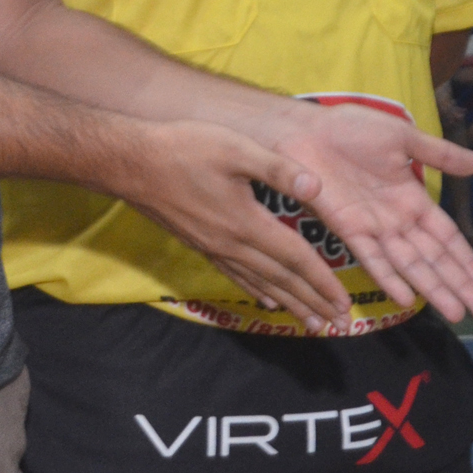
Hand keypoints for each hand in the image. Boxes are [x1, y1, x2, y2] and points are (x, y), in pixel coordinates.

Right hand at [110, 119, 352, 331]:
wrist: (127, 162)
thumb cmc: (181, 149)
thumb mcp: (233, 148)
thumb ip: (277, 168)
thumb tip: (318, 188)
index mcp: (246, 223)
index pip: (294, 259)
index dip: (322, 282)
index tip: (345, 304)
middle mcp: (231, 243)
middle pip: (281, 279)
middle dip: (312, 302)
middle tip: (338, 324)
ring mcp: (212, 246)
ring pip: (259, 283)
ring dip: (288, 303)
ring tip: (311, 322)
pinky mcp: (198, 242)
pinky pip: (234, 275)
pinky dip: (255, 291)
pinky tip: (265, 299)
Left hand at [258, 102, 472, 323]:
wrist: (305, 127)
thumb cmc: (349, 128)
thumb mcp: (402, 137)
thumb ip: (438, 153)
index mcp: (410, 198)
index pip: (445, 236)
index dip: (464, 259)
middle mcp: (394, 219)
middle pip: (432, 257)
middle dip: (457, 283)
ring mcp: (371, 226)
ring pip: (408, 263)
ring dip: (432, 288)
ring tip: (456, 313)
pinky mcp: (346, 226)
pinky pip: (371, 256)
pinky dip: (387, 277)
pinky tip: (405, 298)